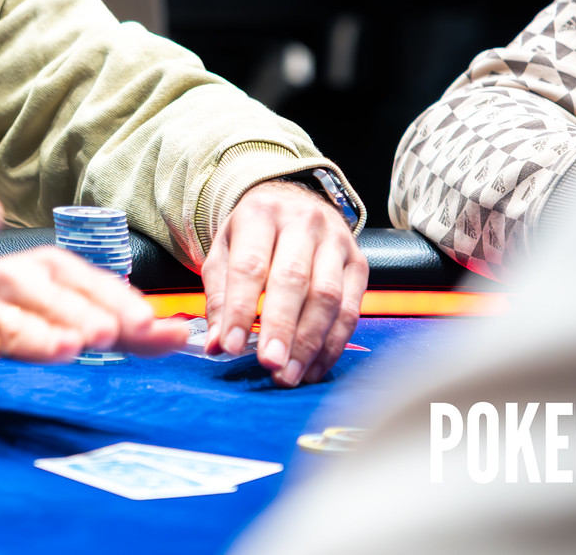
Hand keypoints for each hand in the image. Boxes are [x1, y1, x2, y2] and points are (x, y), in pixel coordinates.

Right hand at [0, 249, 189, 409]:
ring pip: (6, 321)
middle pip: (44, 294)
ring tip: (62, 348)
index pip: (84, 278)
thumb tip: (181, 334)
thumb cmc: (12, 305)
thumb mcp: (67, 309)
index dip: (115, 298)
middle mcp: (9, 278)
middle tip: (106, 333)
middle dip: (75, 312)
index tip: (147, 322)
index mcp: (44, 268)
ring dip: (33, 333)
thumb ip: (122, 326)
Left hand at [201, 179, 365, 387]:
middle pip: (293, 280)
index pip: (250, 265)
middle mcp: (302, 222)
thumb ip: (219, 297)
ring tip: (289, 374)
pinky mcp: (359, 263)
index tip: (232, 346)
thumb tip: (216, 344)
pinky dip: (333, 344)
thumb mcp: (224, 252)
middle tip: (270, 364)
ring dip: (310, 343)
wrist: (291, 201)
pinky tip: (314, 367)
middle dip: (281, 328)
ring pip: (327, 297)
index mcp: (260, 214)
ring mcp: (336, 241)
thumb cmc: (252, 234)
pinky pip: (350, 309)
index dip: (241, 309)